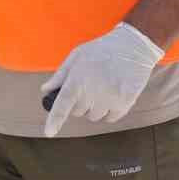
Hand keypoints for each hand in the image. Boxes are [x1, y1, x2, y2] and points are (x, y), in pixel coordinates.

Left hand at [41, 22, 163, 137]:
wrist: (132, 46)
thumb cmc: (101, 50)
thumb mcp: (76, 56)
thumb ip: (60, 76)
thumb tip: (46, 90)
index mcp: (76, 81)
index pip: (62, 106)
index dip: (54, 121)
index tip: (49, 132)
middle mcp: (91, 93)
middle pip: (77, 112)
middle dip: (79, 103)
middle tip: (88, 87)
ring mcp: (108, 100)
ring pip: (94, 116)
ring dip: (94, 108)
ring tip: (102, 88)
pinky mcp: (124, 103)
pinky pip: (111, 118)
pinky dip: (109, 111)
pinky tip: (112, 96)